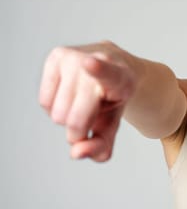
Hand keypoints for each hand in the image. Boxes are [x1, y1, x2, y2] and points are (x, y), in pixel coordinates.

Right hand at [39, 41, 136, 161]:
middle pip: (74, 119)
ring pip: (57, 113)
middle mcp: (95, 60)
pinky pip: (44, 102)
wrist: (117, 67)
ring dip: (68, 116)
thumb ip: (101, 145)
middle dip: (80, 126)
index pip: (107, 72)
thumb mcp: (114, 123)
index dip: (98, 69)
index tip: (89, 63)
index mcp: (119, 76)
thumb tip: (76, 152)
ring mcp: (74, 56)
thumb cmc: (113, 98)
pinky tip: (70, 93)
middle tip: (94, 110)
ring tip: (84, 98)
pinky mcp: (56, 56)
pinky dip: (55, 107)